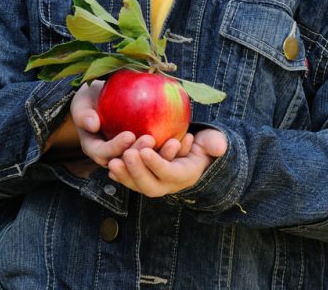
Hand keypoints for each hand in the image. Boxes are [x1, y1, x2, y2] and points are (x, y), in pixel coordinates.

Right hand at [70, 81, 169, 168]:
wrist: (100, 99)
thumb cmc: (90, 100)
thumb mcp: (82, 103)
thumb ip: (84, 114)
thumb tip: (93, 124)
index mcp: (96, 148)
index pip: (104, 153)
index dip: (116, 147)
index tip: (128, 135)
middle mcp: (114, 156)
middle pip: (127, 161)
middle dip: (139, 153)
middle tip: (150, 140)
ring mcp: (131, 154)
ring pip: (147, 161)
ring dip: (160, 155)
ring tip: (173, 144)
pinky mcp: (147, 149)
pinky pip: (160, 151)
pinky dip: (172, 147)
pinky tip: (185, 138)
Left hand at [107, 128, 227, 197]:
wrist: (193, 155)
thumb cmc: (202, 145)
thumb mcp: (212, 142)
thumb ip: (215, 143)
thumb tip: (219, 147)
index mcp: (184, 175)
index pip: (169, 173)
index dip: (157, 164)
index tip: (145, 151)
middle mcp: (167, 184)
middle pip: (150, 185)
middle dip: (137, 172)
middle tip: (127, 154)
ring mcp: (154, 183)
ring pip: (137, 185)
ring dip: (125, 175)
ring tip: (113, 161)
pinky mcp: (143, 178)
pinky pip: (130, 179)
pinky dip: (119, 174)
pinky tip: (109, 163)